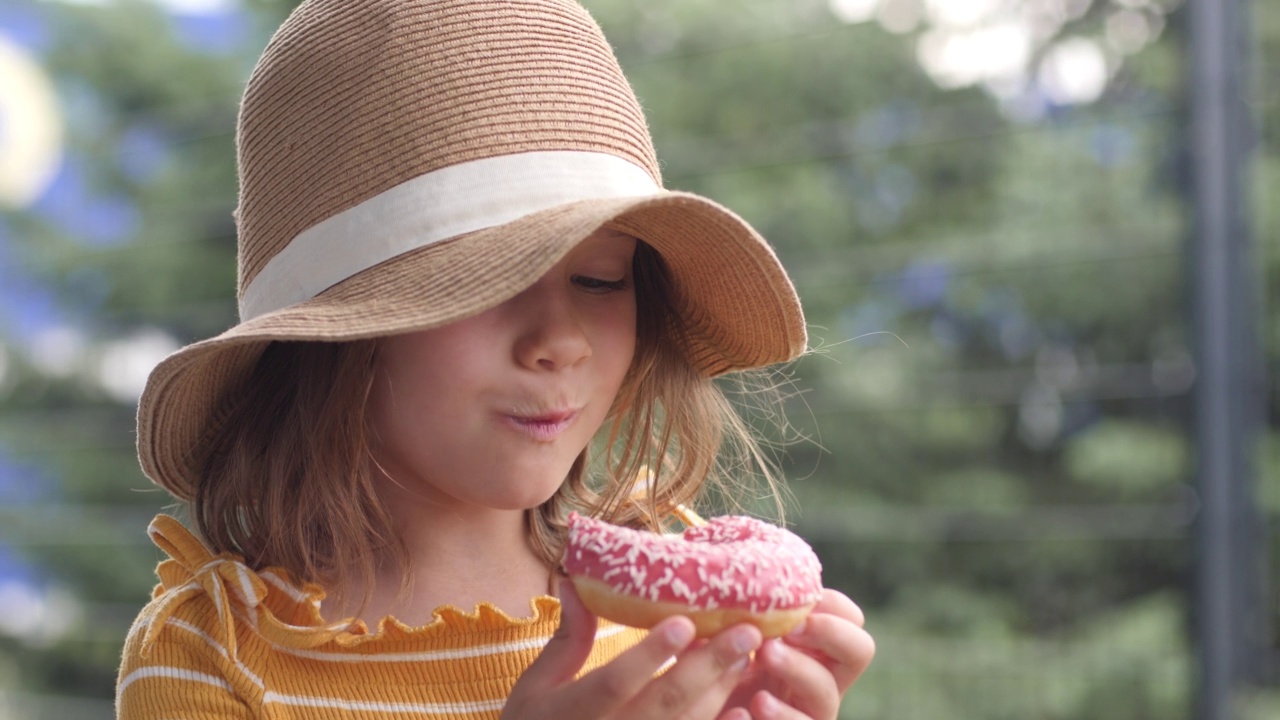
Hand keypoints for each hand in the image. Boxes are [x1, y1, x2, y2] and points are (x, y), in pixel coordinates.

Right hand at [503, 583, 763, 719]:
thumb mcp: (536, 686)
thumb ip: (566, 639)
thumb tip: (576, 582)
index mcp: (573, 712)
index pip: (614, 682)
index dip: (650, 655)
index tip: (684, 623)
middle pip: (665, 702)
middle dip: (709, 665)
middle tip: (746, 631)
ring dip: (721, 690)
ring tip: (747, 653)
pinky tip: (743, 711)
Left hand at [724, 589, 875, 718]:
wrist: (701, 712)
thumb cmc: (720, 667)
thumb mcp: (735, 633)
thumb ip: (748, 611)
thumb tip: (738, 578)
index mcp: (814, 648)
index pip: (850, 618)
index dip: (831, 604)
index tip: (793, 598)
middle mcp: (822, 679)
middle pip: (860, 649)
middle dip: (830, 632)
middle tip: (790, 627)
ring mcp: (812, 710)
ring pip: (827, 690)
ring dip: (798, 668)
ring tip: (765, 654)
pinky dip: (782, 714)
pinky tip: (756, 703)